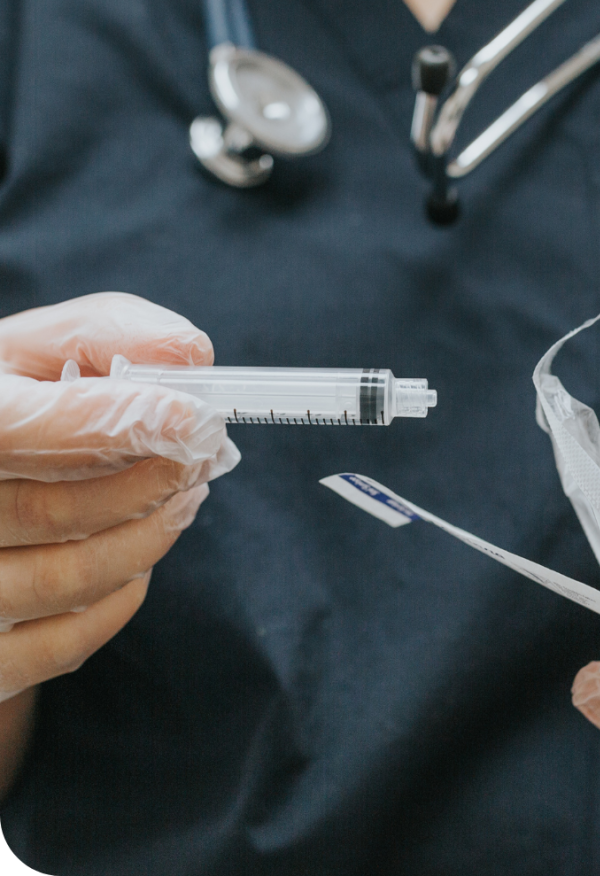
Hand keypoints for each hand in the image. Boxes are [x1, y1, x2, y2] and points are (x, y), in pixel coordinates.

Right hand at [0, 293, 239, 703]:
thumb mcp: (31, 356)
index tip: (187, 415)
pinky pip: (63, 643)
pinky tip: (139, 557)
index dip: (105, 423)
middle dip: (150, 482)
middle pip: (52, 511)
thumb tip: (187, 353)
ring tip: (184, 495)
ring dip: (150, 535)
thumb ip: (104, 334)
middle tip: (201, 455)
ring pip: (67, 578)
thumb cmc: (6, 416)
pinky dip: (122, 596)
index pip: (13, 431)